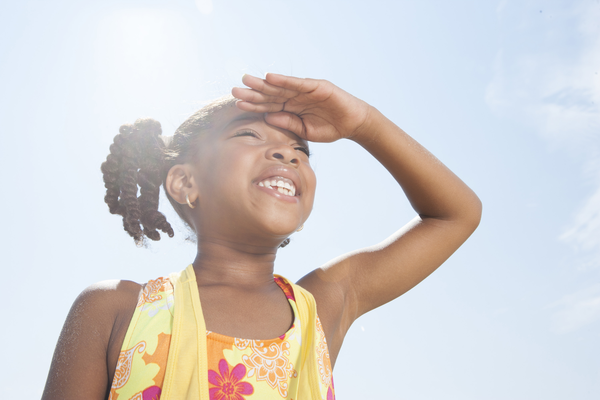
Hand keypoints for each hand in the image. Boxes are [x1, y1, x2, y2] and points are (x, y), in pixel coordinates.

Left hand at [232, 73, 371, 142]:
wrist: (353, 124)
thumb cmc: (330, 128)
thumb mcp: (305, 131)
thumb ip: (287, 123)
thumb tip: (267, 117)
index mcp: (291, 108)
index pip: (268, 106)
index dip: (253, 105)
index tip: (237, 104)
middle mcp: (295, 97)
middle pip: (270, 94)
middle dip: (253, 93)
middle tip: (234, 90)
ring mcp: (305, 90)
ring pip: (280, 86)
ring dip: (263, 83)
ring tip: (247, 81)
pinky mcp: (316, 86)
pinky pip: (297, 83)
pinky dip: (284, 80)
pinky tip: (270, 77)